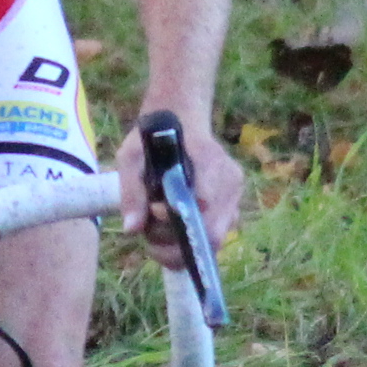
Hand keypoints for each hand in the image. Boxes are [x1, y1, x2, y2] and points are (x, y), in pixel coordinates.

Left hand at [116, 113, 242, 269]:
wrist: (178, 119)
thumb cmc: (152, 138)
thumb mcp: (131, 157)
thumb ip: (132, 191)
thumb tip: (132, 229)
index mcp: (208, 158)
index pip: (203, 203)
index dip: (175, 220)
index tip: (154, 212)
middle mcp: (230, 179)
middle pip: (211, 233)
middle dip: (176, 245)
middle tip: (148, 236)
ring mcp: (235, 196)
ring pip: (215, 240)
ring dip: (182, 247)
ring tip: (156, 230)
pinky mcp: (233, 207)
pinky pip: (216, 236)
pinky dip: (191, 242)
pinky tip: (170, 230)